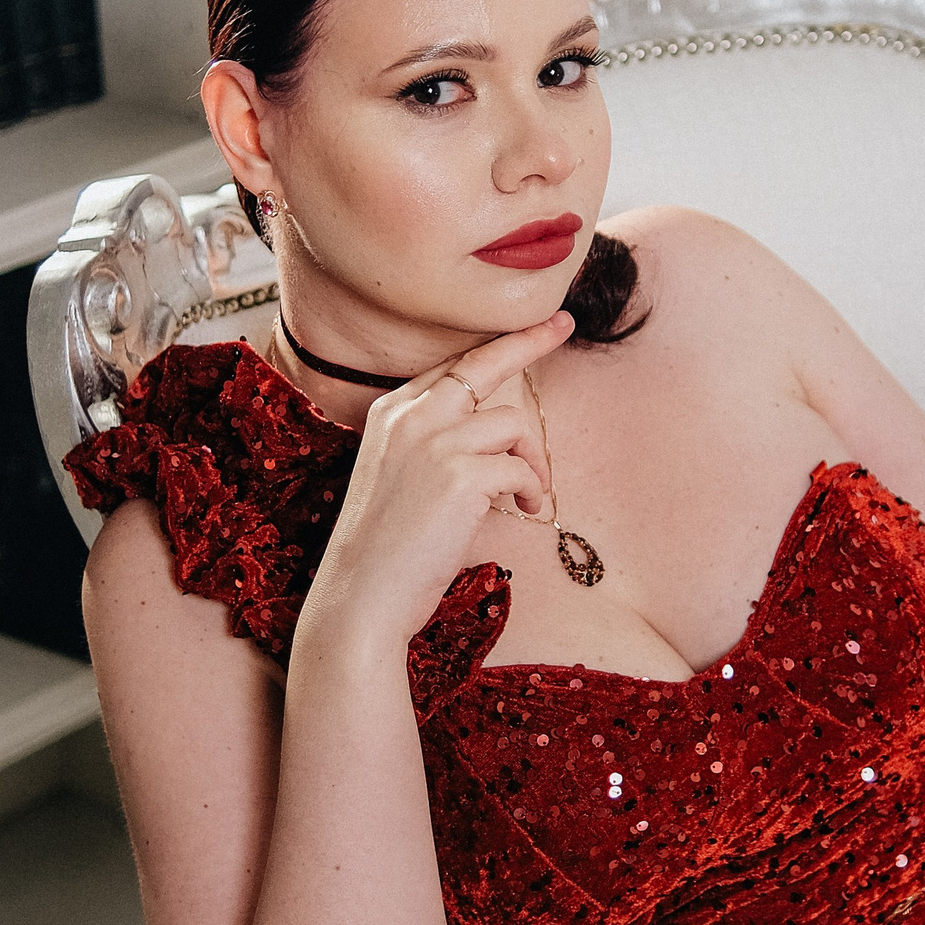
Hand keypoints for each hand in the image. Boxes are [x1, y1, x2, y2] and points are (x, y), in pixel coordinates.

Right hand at [297, 312, 572, 656]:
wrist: (360, 597)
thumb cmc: (385, 548)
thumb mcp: (401, 477)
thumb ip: (434, 443)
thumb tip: (495, 436)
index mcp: (391, 412)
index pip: (454, 366)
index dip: (500, 345)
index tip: (539, 326)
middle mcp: (409, 416)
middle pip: (483, 363)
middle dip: (530, 342)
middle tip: (564, 326)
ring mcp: (432, 441)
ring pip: (511, 424)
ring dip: (530, 461)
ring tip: (525, 496)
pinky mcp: (458, 475)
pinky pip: (519, 468)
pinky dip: (529, 489)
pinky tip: (519, 511)